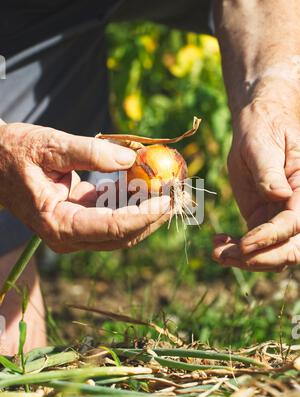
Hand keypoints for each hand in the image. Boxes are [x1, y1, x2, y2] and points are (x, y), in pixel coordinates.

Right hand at [0, 122, 170, 252]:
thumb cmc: (14, 153)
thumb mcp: (49, 146)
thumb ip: (90, 152)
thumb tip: (130, 158)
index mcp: (59, 224)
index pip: (113, 228)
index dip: (144, 215)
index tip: (168, 199)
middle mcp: (69, 237)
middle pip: (124, 236)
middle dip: (153, 216)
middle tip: (176, 192)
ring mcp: (76, 231)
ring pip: (123, 230)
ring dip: (146, 209)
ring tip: (166, 184)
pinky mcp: (81, 219)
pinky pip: (114, 216)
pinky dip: (131, 201)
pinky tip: (142, 180)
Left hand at [212, 94, 299, 271]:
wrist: (256, 127)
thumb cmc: (263, 130)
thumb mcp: (262, 145)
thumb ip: (270, 171)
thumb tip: (279, 195)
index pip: (294, 224)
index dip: (270, 237)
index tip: (244, 243)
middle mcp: (296, 208)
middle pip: (289, 249)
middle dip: (260, 259)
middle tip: (226, 255)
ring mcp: (279, 217)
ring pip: (270, 252)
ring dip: (244, 259)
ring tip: (216, 251)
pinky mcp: (262, 219)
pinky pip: (254, 244)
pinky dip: (236, 249)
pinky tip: (217, 242)